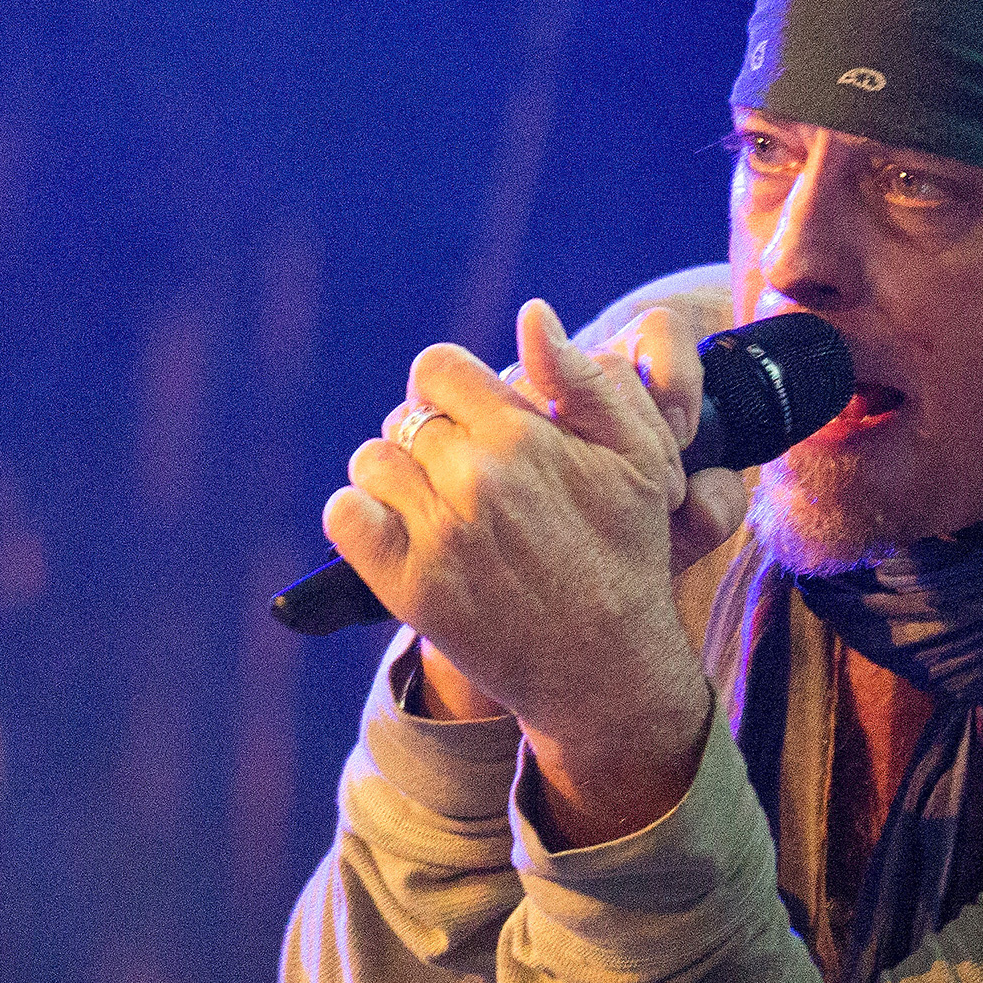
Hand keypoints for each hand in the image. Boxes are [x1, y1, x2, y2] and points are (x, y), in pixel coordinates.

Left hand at [325, 300, 746, 839]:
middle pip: (407, 418)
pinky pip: (345, 515)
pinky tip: (395, 534)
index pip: (438, 368)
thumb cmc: (625, 554)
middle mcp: (478, 477)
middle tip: (462, 482)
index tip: (466, 421)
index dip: (449, 391)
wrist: (606, 668)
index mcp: (524, 433)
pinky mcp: (410, 586)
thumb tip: (531, 314)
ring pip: (372, 462)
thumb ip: (586, 380)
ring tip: (430, 508)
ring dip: (393, 478)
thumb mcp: (638, 459)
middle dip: (430, 442)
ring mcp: (440, 534)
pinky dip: (360, 518)